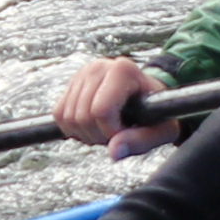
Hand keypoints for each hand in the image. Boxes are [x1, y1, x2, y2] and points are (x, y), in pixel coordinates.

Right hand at [54, 55, 176, 155]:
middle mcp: (99, 67)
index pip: (100, 111)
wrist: (148, 98)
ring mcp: (82, 73)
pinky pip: (58, 114)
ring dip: (85, 135)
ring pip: (67, 117)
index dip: (110, 132)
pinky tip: (93, 127)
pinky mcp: (72, 84)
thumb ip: (141, 141)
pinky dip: (72, 129)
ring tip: (107, 130)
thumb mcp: (161, 130)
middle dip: (97, 136)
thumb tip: (114, 152)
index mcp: (123, 70)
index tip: (127, 132)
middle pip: (81, 116)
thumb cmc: (158, 114)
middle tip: (117, 134)